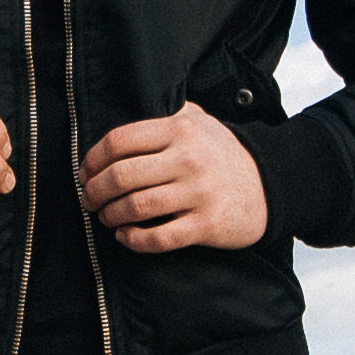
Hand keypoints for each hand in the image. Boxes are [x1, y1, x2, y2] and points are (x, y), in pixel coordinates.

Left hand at [83, 101, 267, 252]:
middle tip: (88, 199)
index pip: (119, 141)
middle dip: (94, 191)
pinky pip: (158, 238)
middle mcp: (189, 159)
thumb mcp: (198, 120)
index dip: (93, 159)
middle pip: (121, 175)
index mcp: (180, 129)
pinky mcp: (205, 225)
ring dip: (110, 215)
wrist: (269, 185)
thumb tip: (116, 119)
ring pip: (136, 207)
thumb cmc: (221, 153)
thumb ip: (163, 114)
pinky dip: (134, 239)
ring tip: (106, 216)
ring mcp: (198, 193)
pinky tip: (125, 235)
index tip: (85, 172)